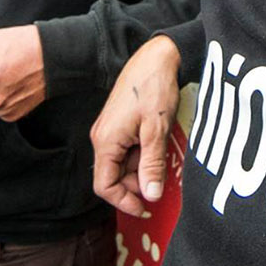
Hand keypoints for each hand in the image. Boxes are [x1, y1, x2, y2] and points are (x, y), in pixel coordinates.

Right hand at [91, 35, 180, 215]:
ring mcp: (110, 131)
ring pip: (122, 164)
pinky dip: (143, 155)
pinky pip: (127, 150)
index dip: (123, 201)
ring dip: (141, 169)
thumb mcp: (156, 131)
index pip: (104, 186)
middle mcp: (102, 138)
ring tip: (163, 161)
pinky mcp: (120, 125)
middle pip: (113, 177)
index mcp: (106, 141)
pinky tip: (159, 148)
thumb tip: (150, 194)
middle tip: (161, 182)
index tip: (145, 208)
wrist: (156, 58)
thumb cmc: (154, 88)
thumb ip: (152, 165)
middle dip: (136, 184)